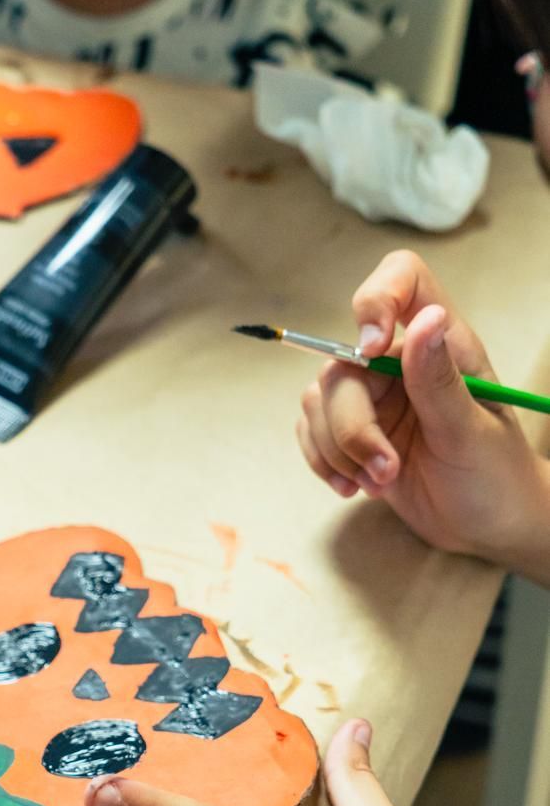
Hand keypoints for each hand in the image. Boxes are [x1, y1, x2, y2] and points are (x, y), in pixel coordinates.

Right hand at [296, 249, 545, 564]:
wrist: (485, 525)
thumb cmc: (494, 474)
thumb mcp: (470, 431)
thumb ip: (439, 379)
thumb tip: (423, 319)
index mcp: (441, 343)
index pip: (402, 280)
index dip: (375, 299)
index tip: (368, 349)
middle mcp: (400, 362)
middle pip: (341, 365)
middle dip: (352, 427)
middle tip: (385, 471)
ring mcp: (373, 397)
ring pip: (318, 401)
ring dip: (338, 451)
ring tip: (377, 483)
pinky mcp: (351, 433)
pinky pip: (310, 431)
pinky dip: (324, 463)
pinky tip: (354, 488)